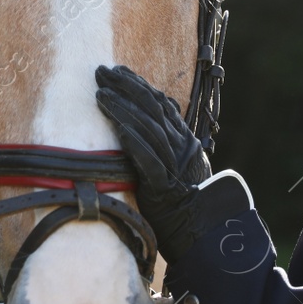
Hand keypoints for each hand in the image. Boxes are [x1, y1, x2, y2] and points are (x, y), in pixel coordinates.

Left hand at [94, 64, 216, 264]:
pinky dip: (135, 143)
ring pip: (148, 128)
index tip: (117, 71)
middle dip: (125, 86)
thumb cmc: (184, 200)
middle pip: (152, 107)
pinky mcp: (164, 186)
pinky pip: (149, 161)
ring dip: (123, 109)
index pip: (160, 102)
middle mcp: (181, 147)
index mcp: (184, 140)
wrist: (201, 232)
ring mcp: (174, 165)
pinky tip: (119, 129)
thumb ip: (170, 138)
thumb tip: (159, 110)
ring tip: (101, 94)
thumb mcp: (180, 163)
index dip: (138, 83)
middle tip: (101, 72)